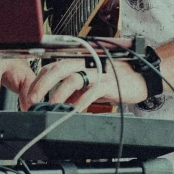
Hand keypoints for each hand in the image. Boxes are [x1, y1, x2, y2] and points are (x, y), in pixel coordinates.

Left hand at [20, 54, 148, 113]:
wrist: (142, 77)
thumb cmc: (117, 80)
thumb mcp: (90, 85)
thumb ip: (74, 92)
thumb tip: (57, 104)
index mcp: (79, 62)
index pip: (52, 66)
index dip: (39, 80)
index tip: (30, 97)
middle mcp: (86, 63)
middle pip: (57, 68)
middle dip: (42, 84)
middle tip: (32, 100)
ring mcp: (97, 71)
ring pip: (72, 77)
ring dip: (58, 93)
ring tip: (50, 106)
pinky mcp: (109, 82)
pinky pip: (91, 90)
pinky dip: (81, 101)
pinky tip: (74, 111)